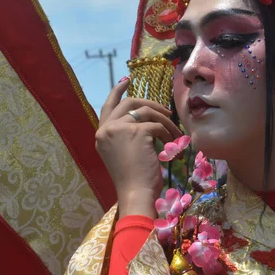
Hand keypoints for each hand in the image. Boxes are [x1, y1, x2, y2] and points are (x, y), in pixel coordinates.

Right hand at [96, 78, 182, 217]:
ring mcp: (120, 129)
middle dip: (150, 103)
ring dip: (164, 120)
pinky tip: (171, 144)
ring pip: (146, 111)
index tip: (127, 80)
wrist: (135, 193)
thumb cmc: (132, 179)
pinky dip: (167, 132)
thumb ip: (125, 133)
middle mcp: (106, 129)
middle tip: (165, 110)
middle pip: (129, 103)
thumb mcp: (122, 152)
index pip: (108, 106)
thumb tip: (144, 115)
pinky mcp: (137, 132)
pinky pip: (157, 124)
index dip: (117, 91)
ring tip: (174, 132)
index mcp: (101, 135)